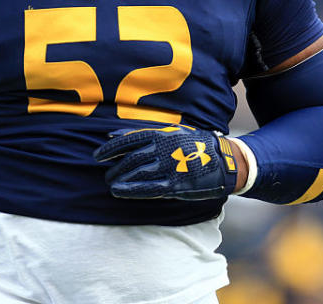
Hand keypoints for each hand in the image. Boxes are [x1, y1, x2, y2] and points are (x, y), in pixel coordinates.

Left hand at [93, 124, 237, 199]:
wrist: (224, 160)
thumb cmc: (195, 144)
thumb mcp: (171, 131)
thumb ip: (141, 133)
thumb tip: (111, 134)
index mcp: (162, 134)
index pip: (129, 140)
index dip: (110, 149)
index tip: (97, 156)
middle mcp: (164, 149)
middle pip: (131, 159)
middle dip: (115, 168)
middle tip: (106, 175)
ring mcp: (170, 166)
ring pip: (137, 173)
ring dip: (120, 179)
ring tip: (111, 184)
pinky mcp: (177, 183)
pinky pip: (149, 188)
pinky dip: (131, 190)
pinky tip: (119, 191)